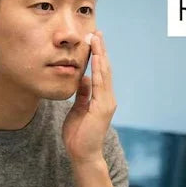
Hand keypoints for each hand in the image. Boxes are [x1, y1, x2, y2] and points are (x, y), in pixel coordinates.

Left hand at [63, 30, 115, 165]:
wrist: (83, 154)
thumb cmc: (78, 134)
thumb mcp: (78, 109)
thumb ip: (82, 94)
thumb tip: (83, 79)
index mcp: (101, 98)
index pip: (100, 72)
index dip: (97, 55)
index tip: (93, 40)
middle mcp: (107, 98)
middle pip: (105, 69)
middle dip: (100, 50)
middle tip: (97, 32)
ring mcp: (106, 103)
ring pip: (104, 73)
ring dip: (100, 55)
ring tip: (96, 39)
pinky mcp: (102, 108)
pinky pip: (100, 85)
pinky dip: (98, 70)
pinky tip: (96, 58)